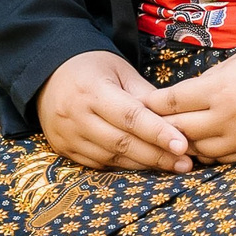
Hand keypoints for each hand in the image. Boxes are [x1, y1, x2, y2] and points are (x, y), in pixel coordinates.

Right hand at [36, 50, 194, 171]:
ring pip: (112, 158)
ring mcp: (68, 136)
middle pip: (122, 142)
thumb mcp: (120, 70)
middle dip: (157, 155)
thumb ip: (145, 94)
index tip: (183, 145)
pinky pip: (99, 164)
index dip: (157, 132)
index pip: (130, 116)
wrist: (48, 75)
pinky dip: (125, 166)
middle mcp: (76, 116)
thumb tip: (175, 118)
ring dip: (145, 164)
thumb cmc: (92, 68)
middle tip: (186, 162)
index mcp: (92, 90)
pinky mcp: (65, 150)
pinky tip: (146, 166)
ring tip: (174, 166)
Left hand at [143, 38, 235, 165]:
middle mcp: (225, 116)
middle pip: (176, 130)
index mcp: (218, 88)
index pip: (170, 102)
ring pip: (196, 150)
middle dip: (158, 128)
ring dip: (181, 145)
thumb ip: (210, 80)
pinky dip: (206, 155)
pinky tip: (200, 149)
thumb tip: (188, 94)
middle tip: (144, 127)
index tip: (138, 104)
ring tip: (169, 141)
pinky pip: (221, 160)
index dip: (150, 104)